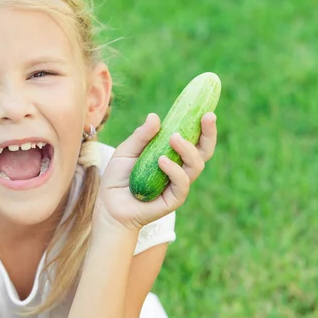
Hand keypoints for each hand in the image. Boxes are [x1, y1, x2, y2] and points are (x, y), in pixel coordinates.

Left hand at [95, 112, 216, 231]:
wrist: (109, 206)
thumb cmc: (118, 178)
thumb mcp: (126, 151)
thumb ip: (141, 136)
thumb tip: (155, 116)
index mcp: (171, 154)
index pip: (193, 138)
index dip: (203, 125)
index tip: (207, 110)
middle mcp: (179, 168)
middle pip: (204, 151)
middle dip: (209, 133)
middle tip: (207, 117)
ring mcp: (178, 184)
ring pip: (196, 165)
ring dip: (188, 149)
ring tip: (173, 138)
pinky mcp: (173, 200)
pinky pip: (182, 183)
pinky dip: (174, 170)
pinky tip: (162, 161)